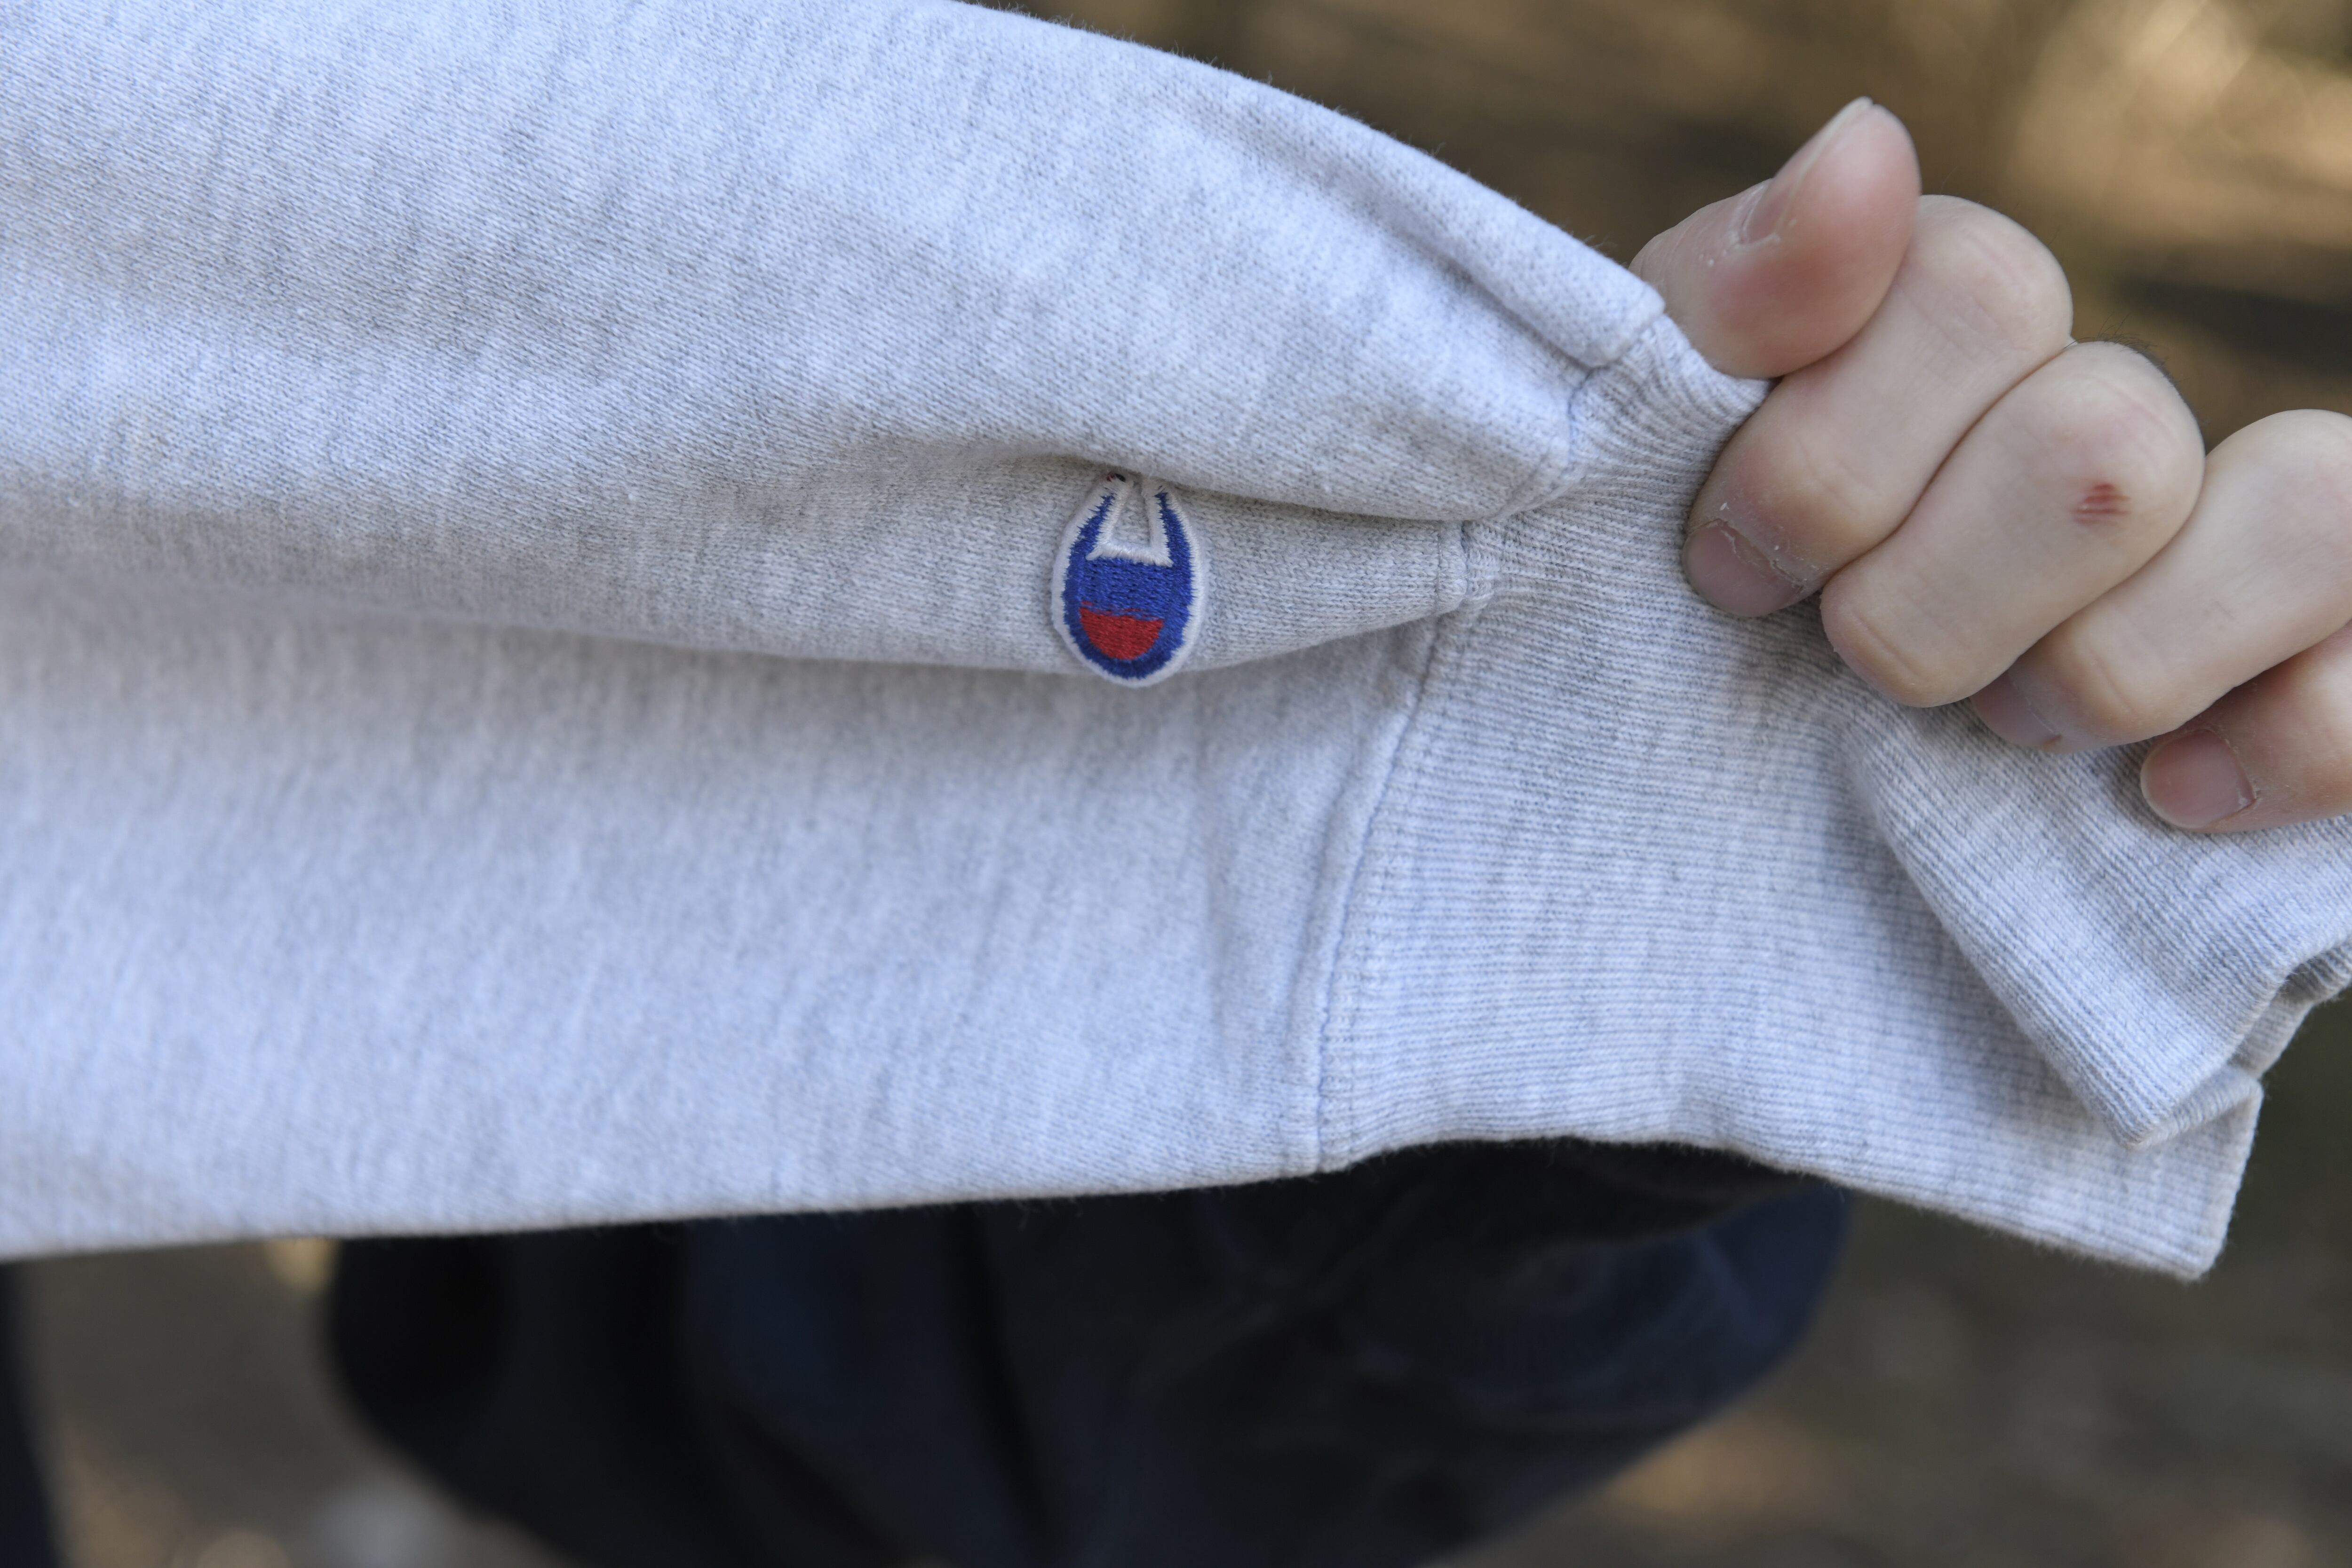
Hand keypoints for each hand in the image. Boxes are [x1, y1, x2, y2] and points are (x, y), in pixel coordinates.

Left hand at [1635, 99, 2351, 834]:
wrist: (1730, 774)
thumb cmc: (1714, 594)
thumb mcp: (1658, 444)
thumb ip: (1731, 297)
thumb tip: (1867, 147)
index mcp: (1964, 334)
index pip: (1974, 293)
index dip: (1828, 459)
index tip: (1730, 568)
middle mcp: (2124, 410)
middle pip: (2107, 441)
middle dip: (1930, 602)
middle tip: (1854, 661)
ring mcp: (2256, 532)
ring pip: (2297, 516)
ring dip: (2100, 668)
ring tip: (2002, 722)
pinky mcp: (2335, 658)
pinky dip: (2272, 745)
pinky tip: (2166, 792)